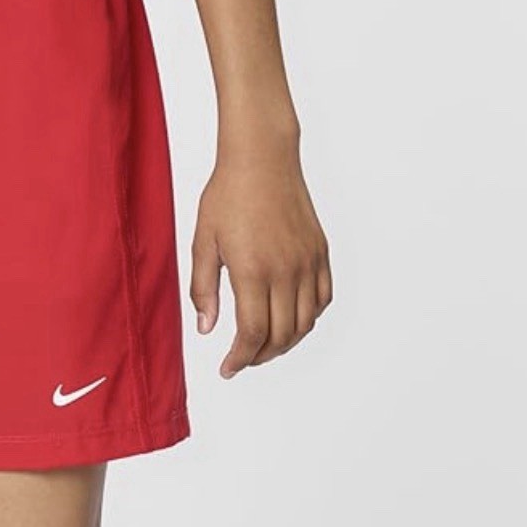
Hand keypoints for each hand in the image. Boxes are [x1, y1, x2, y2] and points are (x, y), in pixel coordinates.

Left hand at [190, 137, 331, 376]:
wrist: (263, 158)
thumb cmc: (228, 195)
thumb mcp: (203, 242)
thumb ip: (203, 289)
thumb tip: (207, 328)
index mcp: (253, 270)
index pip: (253, 334)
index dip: (240, 359)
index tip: (228, 369)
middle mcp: (286, 270)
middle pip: (281, 335)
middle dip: (259, 356)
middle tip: (241, 359)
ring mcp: (308, 262)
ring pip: (305, 322)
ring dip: (285, 342)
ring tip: (263, 345)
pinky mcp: (320, 252)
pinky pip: (323, 299)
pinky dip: (308, 318)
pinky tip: (289, 319)